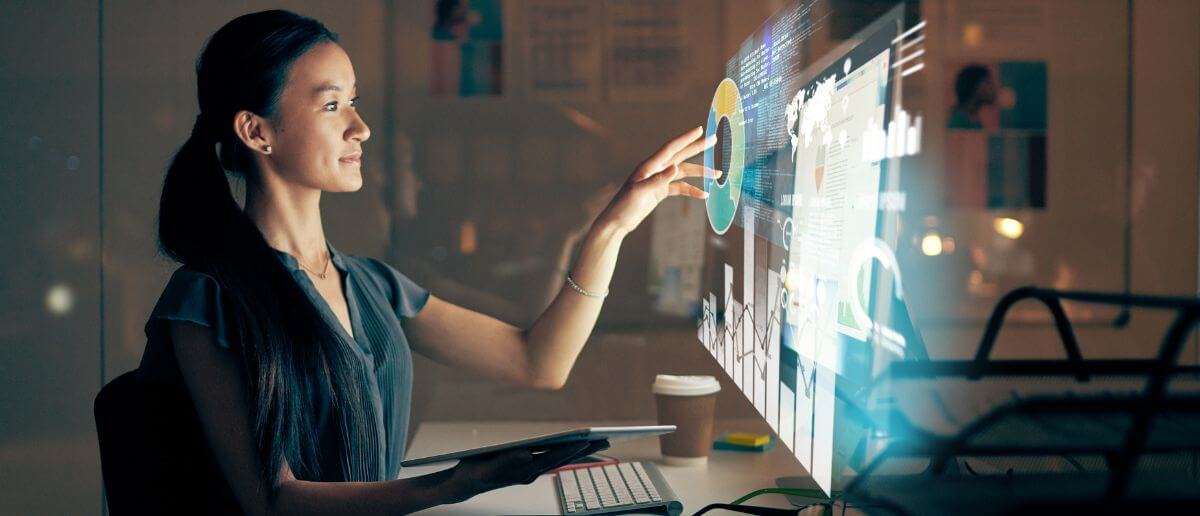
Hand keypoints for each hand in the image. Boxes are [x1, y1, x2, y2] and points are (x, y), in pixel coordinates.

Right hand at [445, 439, 609, 502]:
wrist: (464, 484)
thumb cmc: (474, 473)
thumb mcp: (487, 467)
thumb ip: (505, 462)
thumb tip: (526, 454)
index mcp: (524, 470)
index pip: (554, 456)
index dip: (573, 448)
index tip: (590, 440)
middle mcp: (530, 471)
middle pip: (562, 457)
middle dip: (584, 449)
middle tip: (606, 440)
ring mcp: (529, 470)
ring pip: (558, 457)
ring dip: (577, 450)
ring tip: (596, 441)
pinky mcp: (525, 467)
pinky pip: (549, 458)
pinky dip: (563, 451)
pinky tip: (571, 445)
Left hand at [595, 126, 720, 235]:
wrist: (617, 222)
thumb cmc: (624, 205)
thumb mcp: (640, 192)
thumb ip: (658, 180)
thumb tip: (676, 168)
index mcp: (649, 165)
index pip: (671, 148)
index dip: (686, 139)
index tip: (700, 130)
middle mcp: (655, 169)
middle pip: (681, 155)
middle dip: (698, 148)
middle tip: (714, 140)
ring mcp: (659, 180)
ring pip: (684, 172)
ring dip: (700, 173)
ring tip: (718, 174)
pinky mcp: (660, 191)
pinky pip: (680, 187)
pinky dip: (692, 190)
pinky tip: (703, 195)